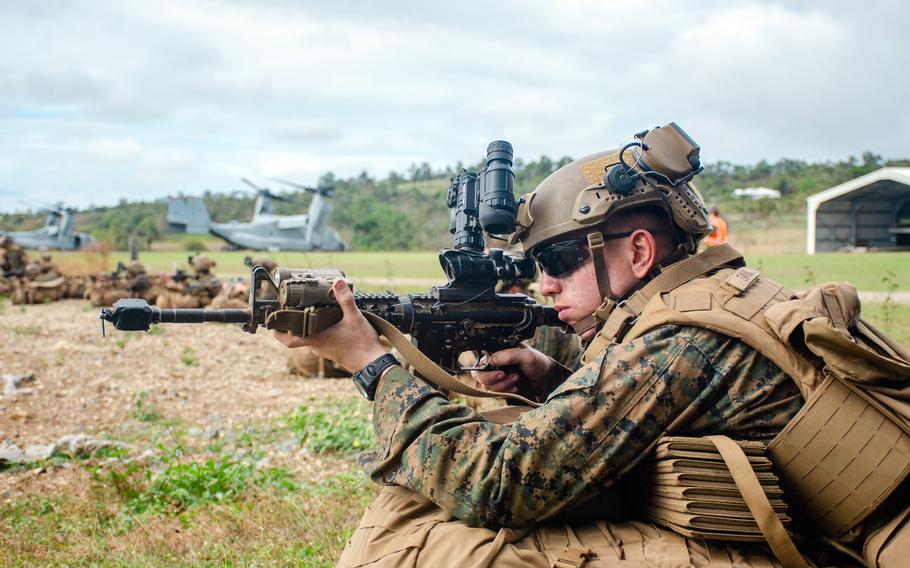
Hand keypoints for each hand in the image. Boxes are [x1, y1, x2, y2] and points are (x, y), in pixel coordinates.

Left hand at [272, 279, 386, 371]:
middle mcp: (317, 346)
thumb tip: (337, 283)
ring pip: (311, 337)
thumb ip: (345, 300)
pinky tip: (329, 321)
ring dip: (310, 326)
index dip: (277, 333)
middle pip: (299, 334)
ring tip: (313, 310)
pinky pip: (321, 340)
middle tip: (293, 307)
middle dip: (295, 322)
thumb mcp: (355, 318)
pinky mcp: (333, 352)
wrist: (374, 365)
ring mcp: (325, 350)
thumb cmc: (362, 345)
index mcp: (317, 339)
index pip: (289, 340)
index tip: (272, 323)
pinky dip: (320, 331)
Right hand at [471, 344, 551, 394]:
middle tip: (503, 375)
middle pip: (480, 375)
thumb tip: (492, 360)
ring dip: (502, 385)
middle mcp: (495, 365)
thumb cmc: (538, 363)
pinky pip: (495, 394)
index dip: (484, 368)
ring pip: (487, 386)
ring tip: (516, 378)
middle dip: (491, 378)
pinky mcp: (502, 388)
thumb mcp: (526, 355)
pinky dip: (505, 392)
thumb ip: (509, 355)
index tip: (498, 371)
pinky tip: (515, 387)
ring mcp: (497, 378)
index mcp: (498, 353)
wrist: (547, 379)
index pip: (481, 361)